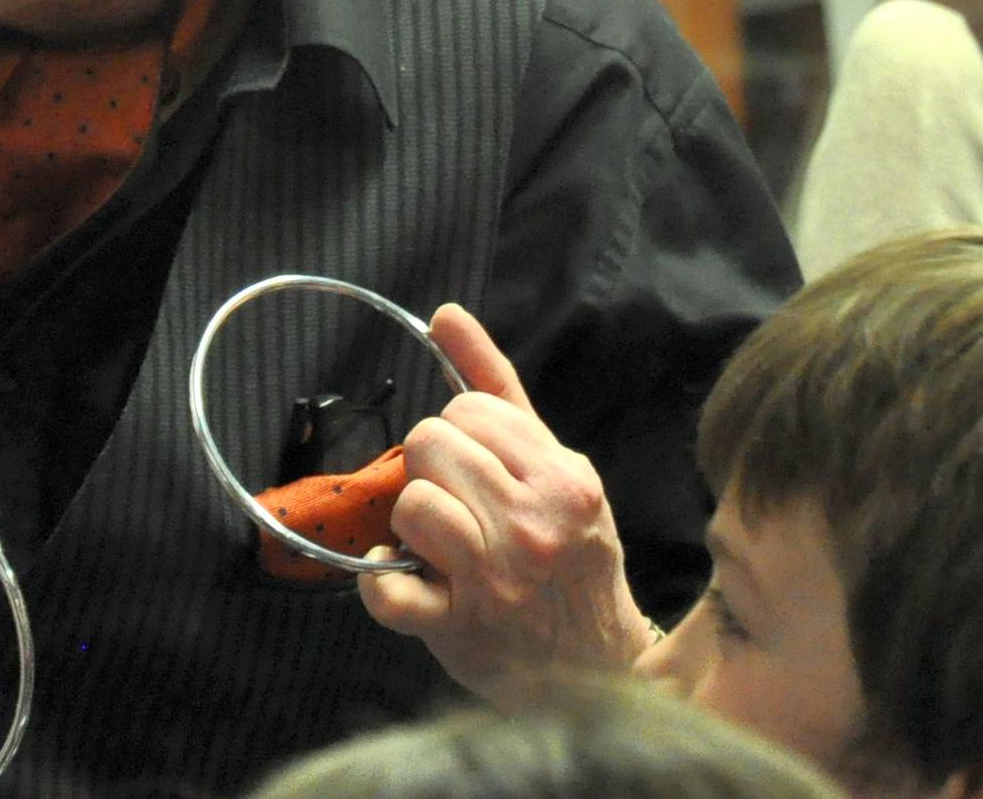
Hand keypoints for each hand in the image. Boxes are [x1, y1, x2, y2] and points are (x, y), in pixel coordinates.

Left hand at [355, 303, 655, 697]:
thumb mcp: (553, 466)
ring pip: (411, 502)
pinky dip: (382, 585)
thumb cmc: (569, 557)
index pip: (467, 409)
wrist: (600, 670)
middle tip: (462, 508)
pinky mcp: (458, 629)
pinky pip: (385, 588)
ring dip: (413, 522)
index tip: (480, 470)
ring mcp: (497, 580)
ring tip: (443, 544)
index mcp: (563, 479)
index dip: (459, 434)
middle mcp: (536, 525)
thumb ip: (496, 386)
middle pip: (431, 444)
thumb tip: (445, 313)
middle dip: (434, 471)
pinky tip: (410, 580)